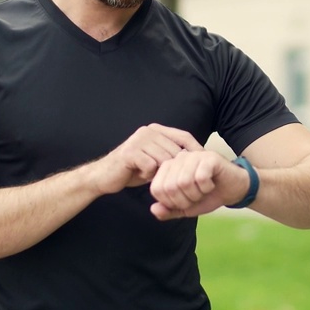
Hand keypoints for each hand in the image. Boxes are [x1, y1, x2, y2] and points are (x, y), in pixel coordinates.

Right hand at [88, 124, 202, 195]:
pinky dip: (148, 176)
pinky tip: (141, 175)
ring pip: (165, 160)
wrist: (105, 176)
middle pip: (176, 151)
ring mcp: (139, 140)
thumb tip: (198, 157)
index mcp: (156, 130)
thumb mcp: (155, 159)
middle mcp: (148, 131)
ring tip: (151, 176)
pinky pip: (151, 166)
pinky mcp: (131, 152)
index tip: (205, 162)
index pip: (184, 136)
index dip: (196, 149)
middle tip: (170, 179)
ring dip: (160, 173)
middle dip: (176, 168)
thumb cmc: (133, 169)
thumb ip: (171, 154)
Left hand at [149, 150, 249, 220]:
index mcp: (168, 168)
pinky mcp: (209, 157)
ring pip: (184, 182)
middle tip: (196, 197)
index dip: (170, 202)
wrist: (232, 190)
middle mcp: (179, 158)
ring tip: (203, 191)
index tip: (185, 201)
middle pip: (170, 186)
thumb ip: (168, 210)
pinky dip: (206, 188)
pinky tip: (211, 184)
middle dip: (184, 200)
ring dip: (196, 194)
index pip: (157, 189)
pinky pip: (200, 178)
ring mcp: (194, 156)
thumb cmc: (207, 196)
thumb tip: (153, 209)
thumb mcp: (185, 208)